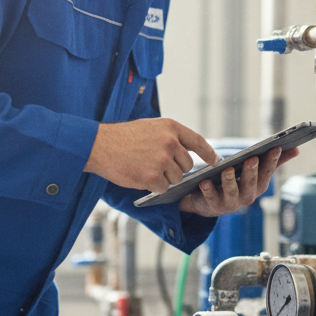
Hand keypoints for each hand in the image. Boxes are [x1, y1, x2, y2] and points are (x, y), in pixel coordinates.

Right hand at [84, 118, 218, 193]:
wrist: (99, 145)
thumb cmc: (122, 138)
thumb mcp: (150, 128)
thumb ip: (169, 137)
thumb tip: (187, 154)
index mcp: (170, 127)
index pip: (198, 141)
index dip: (209, 153)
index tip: (216, 162)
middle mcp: (169, 142)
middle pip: (187, 165)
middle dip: (176, 170)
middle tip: (157, 166)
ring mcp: (162, 160)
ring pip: (175, 179)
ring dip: (163, 179)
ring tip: (144, 168)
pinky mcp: (152, 176)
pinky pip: (163, 188)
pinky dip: (153, 187)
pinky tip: (140, 176)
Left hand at [178, 146, 299, 217]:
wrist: (210, 201)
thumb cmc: (237, 181)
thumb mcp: (254, 171)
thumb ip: (274, 161)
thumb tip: (296, 149)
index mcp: (258, 186)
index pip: (267, 172)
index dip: (272, 161)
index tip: (275, 148)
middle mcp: (247, 196)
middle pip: (251, 184)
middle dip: (252, 172)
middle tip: (252, 159)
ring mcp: (230, 203)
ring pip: (232, 193)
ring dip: (230, 181)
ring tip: (227, 170)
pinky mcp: (213, 205)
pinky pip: (211, 198)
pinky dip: (208, 191)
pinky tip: (204, 182)